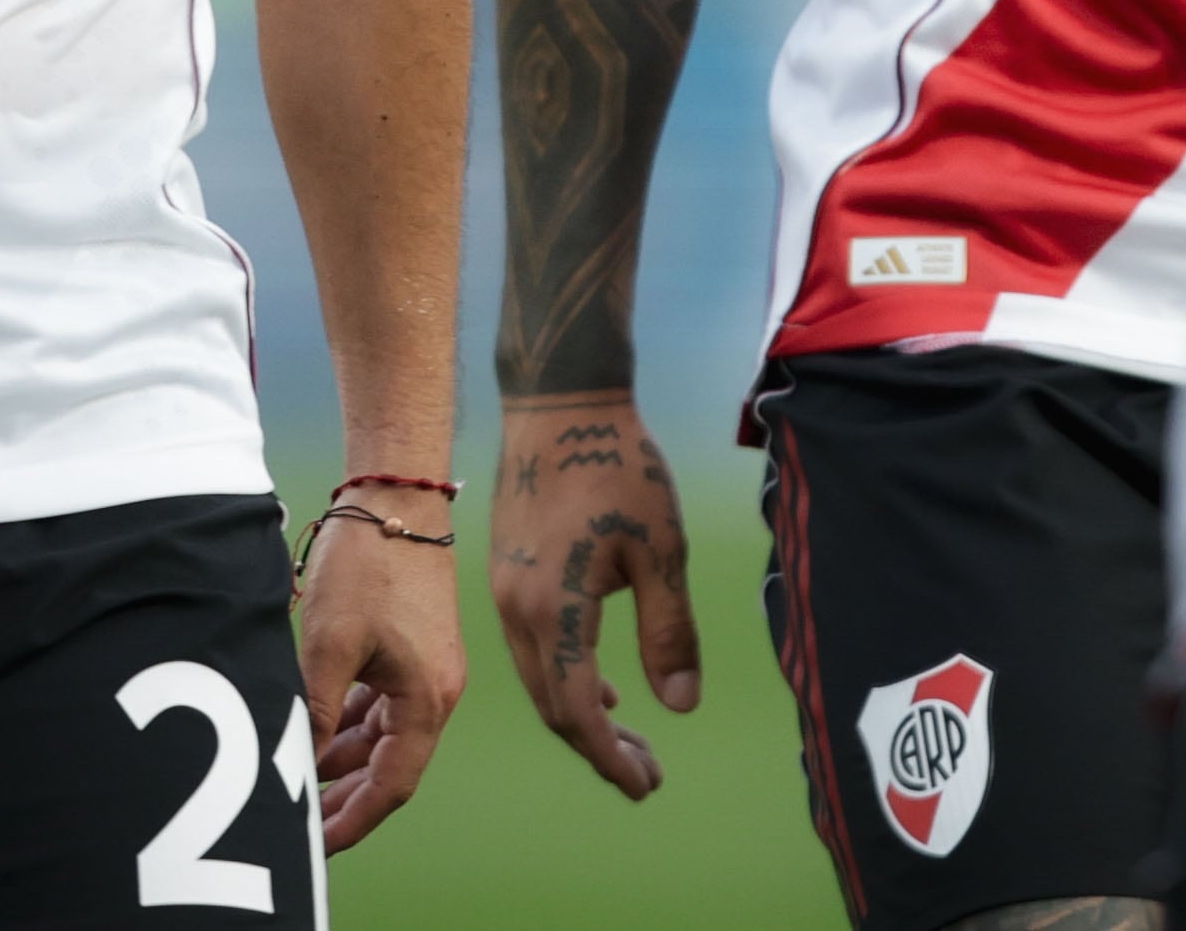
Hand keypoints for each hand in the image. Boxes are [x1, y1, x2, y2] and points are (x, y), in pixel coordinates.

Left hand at [293, 480, 465, 852]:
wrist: (395, 489)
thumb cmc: (369, 560)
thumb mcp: (330, 643)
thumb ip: (315, 710)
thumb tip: (298, 766)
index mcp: (428, 696)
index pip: (393, 783)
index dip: (354, 818)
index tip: (318, 844)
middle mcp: (436, 689)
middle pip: (390, 763)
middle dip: (345, 795)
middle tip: (298, 822)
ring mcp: (425, 667)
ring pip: (381, 733)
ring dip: (343, 758)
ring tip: (296, 779)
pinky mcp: (410, 645)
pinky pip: (379, 701)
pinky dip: (349, 721)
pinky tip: (316, 729)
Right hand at [486, 394, 697, 800]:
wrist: (560, 402)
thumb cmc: (618, 466)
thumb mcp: (662, 549)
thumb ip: (669, 631)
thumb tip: (680, 706)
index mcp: (553, 609)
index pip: (577, 710)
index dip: (610, 756)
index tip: (645, 784)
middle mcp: (516, 610)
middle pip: (553, 705)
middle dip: (599, 747)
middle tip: (648, 774)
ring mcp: (505, 591)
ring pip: (539, 679)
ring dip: (582, 714)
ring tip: (631, 736)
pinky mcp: (508, 573)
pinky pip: (531, 648)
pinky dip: (565, 677)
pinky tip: (604, 682)